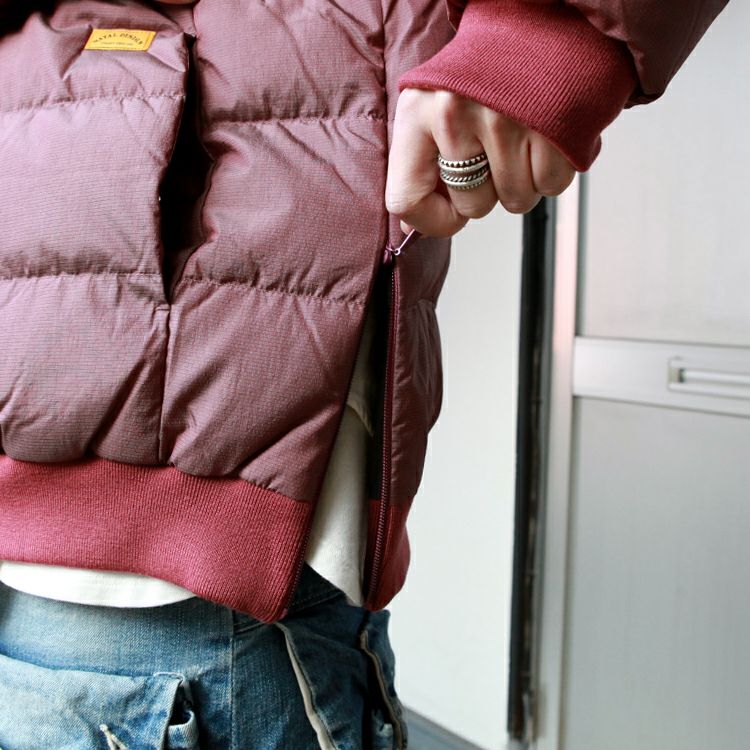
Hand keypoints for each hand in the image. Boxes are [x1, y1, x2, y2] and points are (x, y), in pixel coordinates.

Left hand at [385, 88, 575, 237]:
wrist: (541, 17)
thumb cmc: (486, 70)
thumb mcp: (434, 107)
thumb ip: (419, 166)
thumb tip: (411, 226)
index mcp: (418, 113)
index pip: (406, 199)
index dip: (431, 221)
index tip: (449, 214)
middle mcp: (456, 115)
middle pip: (473, 207)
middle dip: (489, 193)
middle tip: (496, 154)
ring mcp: (506, 120)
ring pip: (516, 201)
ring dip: (524, 181)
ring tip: (523, 139)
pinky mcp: (552, 124)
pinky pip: (552, 186)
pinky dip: (553, 171)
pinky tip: (547, 138)